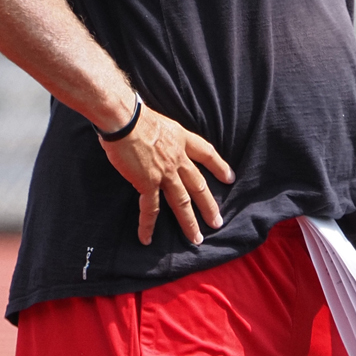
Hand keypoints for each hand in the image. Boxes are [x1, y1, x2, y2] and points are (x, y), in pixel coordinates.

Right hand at [100, 105, 234, 245]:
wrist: (125, 119)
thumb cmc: (135, 116)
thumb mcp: (161, 122)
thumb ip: (164, 136)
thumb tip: (157, 141)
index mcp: (182, 140)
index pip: (207, 154)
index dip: (219, 166)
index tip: (229, 178)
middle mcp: (178, 159)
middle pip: (199, 186)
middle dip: (209, 206)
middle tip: (218, 222)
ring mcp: (165, 173)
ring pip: (181, 202)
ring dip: (189, 222)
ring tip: (197, 238)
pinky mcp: (147, 183)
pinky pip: (150, 209)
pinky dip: (148, 225)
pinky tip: (147, 239)